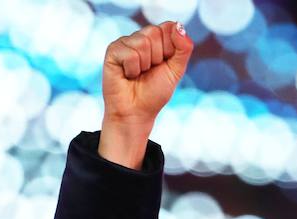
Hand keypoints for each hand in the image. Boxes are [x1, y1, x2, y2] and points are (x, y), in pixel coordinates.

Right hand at [99, 21, 192, 168]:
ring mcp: (125, 42)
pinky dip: (132, 70)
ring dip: (145, 65)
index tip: (163, 65)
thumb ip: (183, 49)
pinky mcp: (113, 50)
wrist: (136, 113)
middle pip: (155, 32)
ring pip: (142, 42)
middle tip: (149, 71)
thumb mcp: (176, 71)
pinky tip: (127, 75)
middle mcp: (140, 37)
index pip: (168, 27)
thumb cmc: (154, 94)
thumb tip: (179, 26)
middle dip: (157, 58)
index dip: (170, 49)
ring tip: (138, 75)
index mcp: (157, 40)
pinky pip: (130, 54)